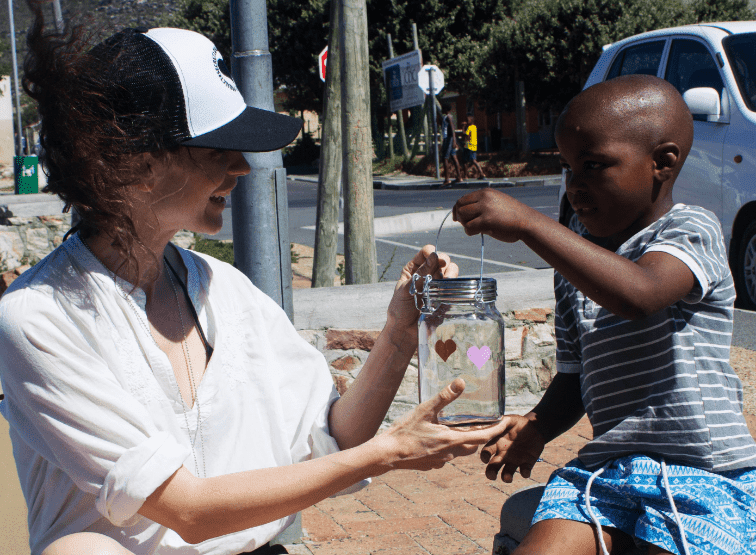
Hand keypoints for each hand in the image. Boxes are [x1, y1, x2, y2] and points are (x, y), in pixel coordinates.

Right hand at [374, 378, 511, 472]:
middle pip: (472, 445)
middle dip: (480, 436)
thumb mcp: (425, 410)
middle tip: (483, 424)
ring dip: (463, 441)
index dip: (496, 430)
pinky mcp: (431, 465)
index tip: (505, 423)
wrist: (387, 454)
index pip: (482, 437)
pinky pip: (445, 456)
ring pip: (459, 451)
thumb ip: (444, 396)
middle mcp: (450, 453)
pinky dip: (448, 447)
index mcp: (452, 440)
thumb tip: (461, 381)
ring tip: (461, 429)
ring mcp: (440, 461)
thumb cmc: (405, 431)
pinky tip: (438, 439)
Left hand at [386, 244, 457, 335]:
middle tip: (442, 269)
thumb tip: (434, 256)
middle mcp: (428, 274)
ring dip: (451, 273)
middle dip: (443, 261)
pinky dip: (455, 285)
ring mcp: (438, 284)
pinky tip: (448, 290)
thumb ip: (421, 274)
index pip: (426, 253)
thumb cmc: (400, 309)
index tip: (434, 256)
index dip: (431, 252)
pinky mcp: (446, 295)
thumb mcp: (406, 289)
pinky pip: (455, 285)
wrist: (406, 331)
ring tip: (445, 282)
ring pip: (451, 270)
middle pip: (441, 259)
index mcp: (414, 269)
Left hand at [453, 189, 531, 243]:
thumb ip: (482, 206)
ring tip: (475, 228)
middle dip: (461, 217)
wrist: (528, 222)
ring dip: (465, 224)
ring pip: (462, 216)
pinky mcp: (487, 220)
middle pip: (460, 206)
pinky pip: (468, 227)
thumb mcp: (496, 204)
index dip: (458, 209)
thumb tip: (461, 214)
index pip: (463, 199)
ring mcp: (485, 208)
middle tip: (469, 224)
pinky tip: (478, 233)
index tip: (459, 218)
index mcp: (486, 192)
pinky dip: (470, 232)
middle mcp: (484, 197)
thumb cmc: (512, 216)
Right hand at [479, 414, 545, 481]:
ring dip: (506, 477)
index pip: (487, 452)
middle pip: (493, 467)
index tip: (485, 459)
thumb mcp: (509, 420)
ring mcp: (515, 460)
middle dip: (490, 473)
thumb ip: (501, 422)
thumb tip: (492, 422)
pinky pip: (524, 471)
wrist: (535, 427)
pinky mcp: (527, 463)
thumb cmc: (518, 423)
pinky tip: (525, 471)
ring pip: (507, 473)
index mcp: (497, 444)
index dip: (484, 456)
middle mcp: (503, 455)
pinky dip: (525, 473)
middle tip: (492, 476)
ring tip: (508, 478)